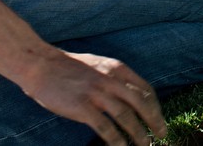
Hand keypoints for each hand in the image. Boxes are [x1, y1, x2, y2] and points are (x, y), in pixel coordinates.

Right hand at [21, 51, 167, 145]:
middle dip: (155, 120)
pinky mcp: (82, 107)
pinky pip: (105, 127)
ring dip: (139, 133)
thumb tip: (130, 93)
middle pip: (141, 103)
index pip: (145, 89)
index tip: (159, 119)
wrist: (41, 64)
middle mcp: (111, 80)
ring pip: (126, 116)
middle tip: (162, 134)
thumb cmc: (69, 67)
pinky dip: (116, 140)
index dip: (156, 106)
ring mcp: (97, 93)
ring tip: (146, 144)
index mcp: (117, 68)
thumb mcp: (99, 65)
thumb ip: (115, 77)